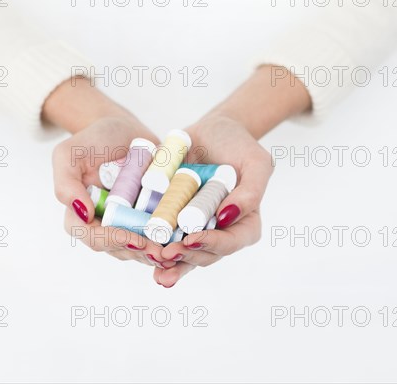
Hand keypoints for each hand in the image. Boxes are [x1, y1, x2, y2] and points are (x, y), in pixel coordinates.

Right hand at [46, 77, 172, 267]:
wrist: (123, 130)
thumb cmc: (92, 140)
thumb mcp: (69, 154)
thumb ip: (65, 183)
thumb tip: (83, 213)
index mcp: (81, 216)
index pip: (93, 237)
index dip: (113, 241)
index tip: (134, 239)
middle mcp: (104, 226)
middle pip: (119, 249)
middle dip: (140, 252)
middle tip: (161, 251)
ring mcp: (128, 224)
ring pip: (140, 249)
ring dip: (157, 253)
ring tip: (175, 251)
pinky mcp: (149, 219)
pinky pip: (158, 236)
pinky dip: (171, 241)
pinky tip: (187, 241)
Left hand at [155, 116, 271, 285]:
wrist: (211, 132)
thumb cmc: (239, 145)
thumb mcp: (256, 162)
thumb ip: (251, 191)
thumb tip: (227, 217)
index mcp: (244, 225)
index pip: (230, 242)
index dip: (212, 244)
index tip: (192, 238)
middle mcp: (219, 233)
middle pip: (204, 254)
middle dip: (185, 258)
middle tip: (166, 254)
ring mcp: (195, 229)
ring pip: (183, 255)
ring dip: (169, 265)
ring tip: (154, 265)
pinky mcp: (174, 221)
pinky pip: (164, 239)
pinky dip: (153, 249)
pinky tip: (141, 253)